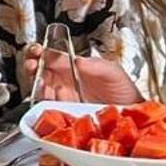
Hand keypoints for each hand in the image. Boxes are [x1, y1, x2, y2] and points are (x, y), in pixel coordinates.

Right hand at [17, 44, 140, 104]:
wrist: (132, 114)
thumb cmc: (125, 91)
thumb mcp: (113, 72)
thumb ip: (97, 65)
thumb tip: (78, 61)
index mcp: (76, 66)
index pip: (53, 56)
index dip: (42, 52)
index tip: (37, 51)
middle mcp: (67, 80)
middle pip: (42, 71)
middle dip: (32, 66)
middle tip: (32, 65)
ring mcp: (65, 96)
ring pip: (41, 88)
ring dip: (36, 83)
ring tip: (40, 81)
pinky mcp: (65, 112)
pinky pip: (48, 106)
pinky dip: (43, 102)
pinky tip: (47, 97)